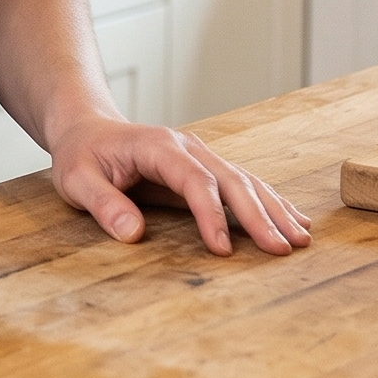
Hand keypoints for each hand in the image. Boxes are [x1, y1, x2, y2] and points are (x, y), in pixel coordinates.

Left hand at [47, 114, 311, 256]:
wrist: (87, 128)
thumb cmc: (81, 154)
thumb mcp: (77, 179)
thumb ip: (103, 204)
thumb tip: (131, 233)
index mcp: (158, 146)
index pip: (194, 181)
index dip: (211, 215)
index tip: (223, 249)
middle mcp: (188, 146)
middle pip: (231, 179)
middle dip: (259, 215)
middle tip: (282, 250)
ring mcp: (200, 154)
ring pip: (245, 180)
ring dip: (274, 209)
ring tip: (301, 239)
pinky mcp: (205, 167)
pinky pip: (243, 184)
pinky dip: (270, 202)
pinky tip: (294, 219)